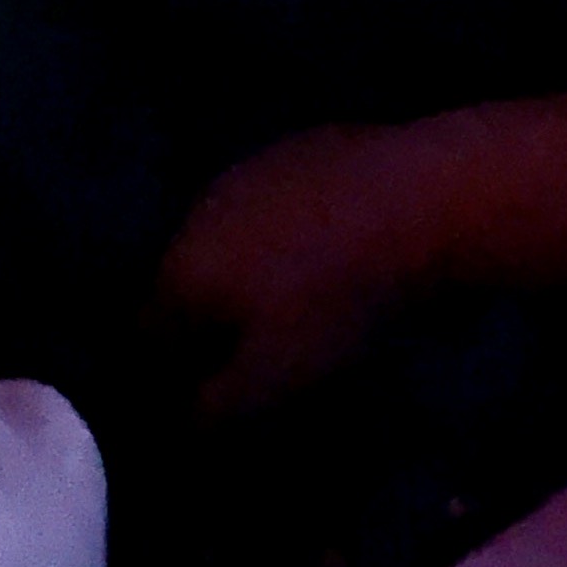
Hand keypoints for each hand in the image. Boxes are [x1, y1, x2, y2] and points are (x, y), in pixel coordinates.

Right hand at [159, 122, 427, 415]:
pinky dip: (286, 229)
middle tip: (254, 347)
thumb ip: (218, 405)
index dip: (172, 368)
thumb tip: (188, 418)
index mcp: (182, 268)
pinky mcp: (297, 148)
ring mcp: (247, 171)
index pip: (149, 330)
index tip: (205, 390)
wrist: (417, 201)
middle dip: (208, 316)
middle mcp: (197, 213)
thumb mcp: (275, 377)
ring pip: (228, 235)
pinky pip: (275, 204)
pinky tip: (327, 246)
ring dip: (246, 268)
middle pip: (186, 279)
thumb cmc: (336, 300)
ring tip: (294, 297)